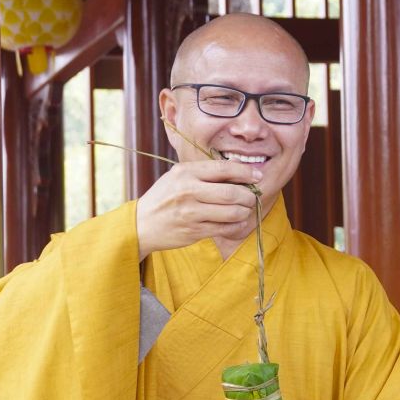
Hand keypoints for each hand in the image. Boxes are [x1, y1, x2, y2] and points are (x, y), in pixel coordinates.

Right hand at [135, 160, 263, 256]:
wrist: (142, 224)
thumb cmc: (165, 197)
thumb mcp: (179, 176)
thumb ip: (205, 172)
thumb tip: (239, 168)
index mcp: (186, 172)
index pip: (223, 169)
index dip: (245, 172)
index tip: (258, 176)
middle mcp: (188, 191)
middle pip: (231, 193)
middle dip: (248, 195)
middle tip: (252, 197)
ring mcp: (191, 213)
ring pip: (231, 212)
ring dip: (244, 211)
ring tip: (245, 209)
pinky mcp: (194, 231)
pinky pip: (224, 228)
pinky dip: (236, 225)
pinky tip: (237, 221)